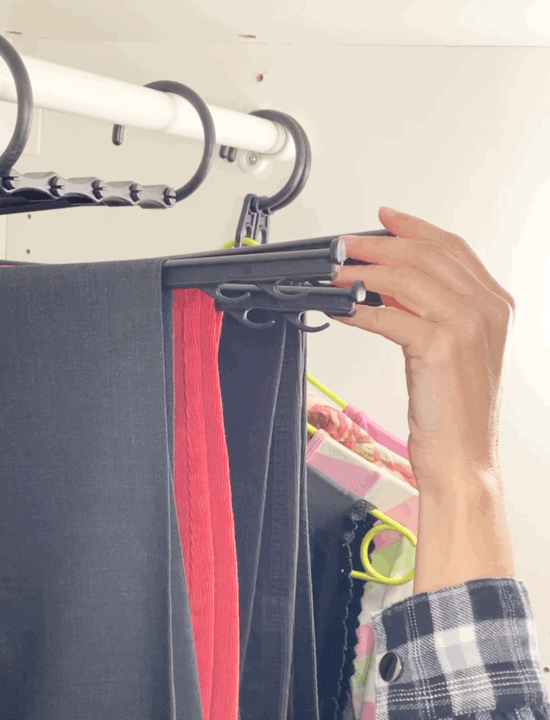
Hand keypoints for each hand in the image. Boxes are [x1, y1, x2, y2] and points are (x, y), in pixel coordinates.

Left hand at [331, 207, 514, 491]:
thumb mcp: (448, 347)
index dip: (414, 228)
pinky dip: (358, 309)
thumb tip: (386, 284)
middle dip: (378, 245)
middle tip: (345, 245)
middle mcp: (487, 308)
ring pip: (406, 279)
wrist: (464, 456)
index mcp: (494, 304)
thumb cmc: (454, 408)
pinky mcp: (441, 348)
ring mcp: (467, 326)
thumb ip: (429, 310)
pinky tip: (339, 307)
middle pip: (426, 255)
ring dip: (361, 272)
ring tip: (334, 272)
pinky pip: (389, 316)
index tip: (383, 218)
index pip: (451, 249)